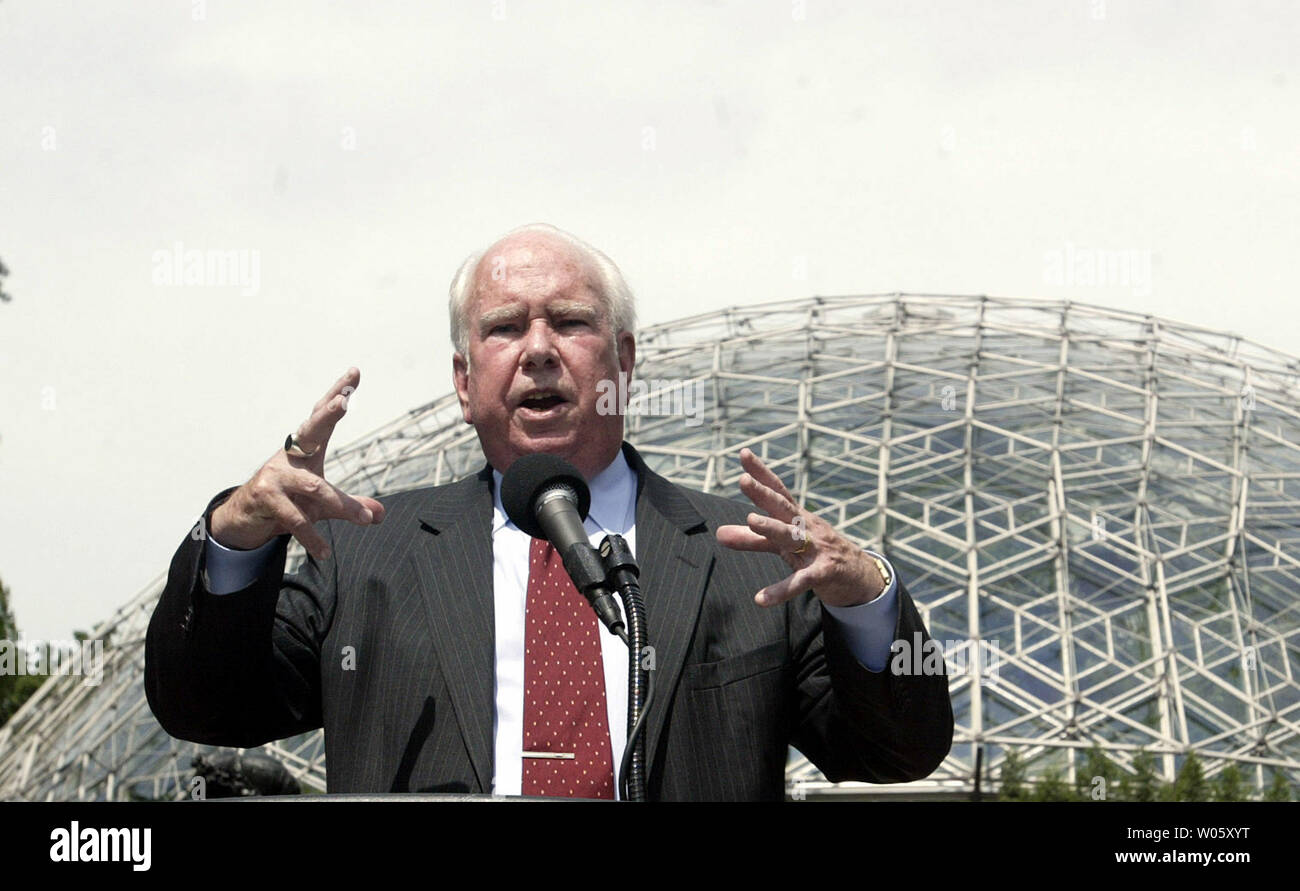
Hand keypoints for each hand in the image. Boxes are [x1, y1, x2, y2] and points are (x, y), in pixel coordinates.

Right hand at [209, 367, 384, 558]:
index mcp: (304, 449)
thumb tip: (380, 514)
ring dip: (340, 505)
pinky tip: (324, 552)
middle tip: (343, 401)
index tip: (354, 373)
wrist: (243, 519)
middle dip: (327, 415)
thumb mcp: (321, 503)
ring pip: (314, 488)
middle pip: (311, 430)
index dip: (337, 393)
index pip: (322, 417)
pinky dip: (312, 538)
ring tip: (363, 519)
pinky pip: (297, 519)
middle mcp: (290, 456)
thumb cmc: (287, 501)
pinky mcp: (267, 500)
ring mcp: (276, 476)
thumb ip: (350, 505)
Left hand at [715, 448, 885, 607]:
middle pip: (783, 507)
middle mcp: (806, 527)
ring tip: (751, 522)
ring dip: (772, 528)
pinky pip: (800, 581)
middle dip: (763, 494)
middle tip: (743, 481)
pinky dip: (782, 589)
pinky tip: (761, 598)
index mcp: (796, 517)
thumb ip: (751, 539)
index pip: (777, 491)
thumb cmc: (815, 552)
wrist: (858, 575)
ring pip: (792, 536)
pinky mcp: (823, 572)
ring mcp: (816, 548)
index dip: (761, 472)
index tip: (743, 454)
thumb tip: (719, 533)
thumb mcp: (782, 544)